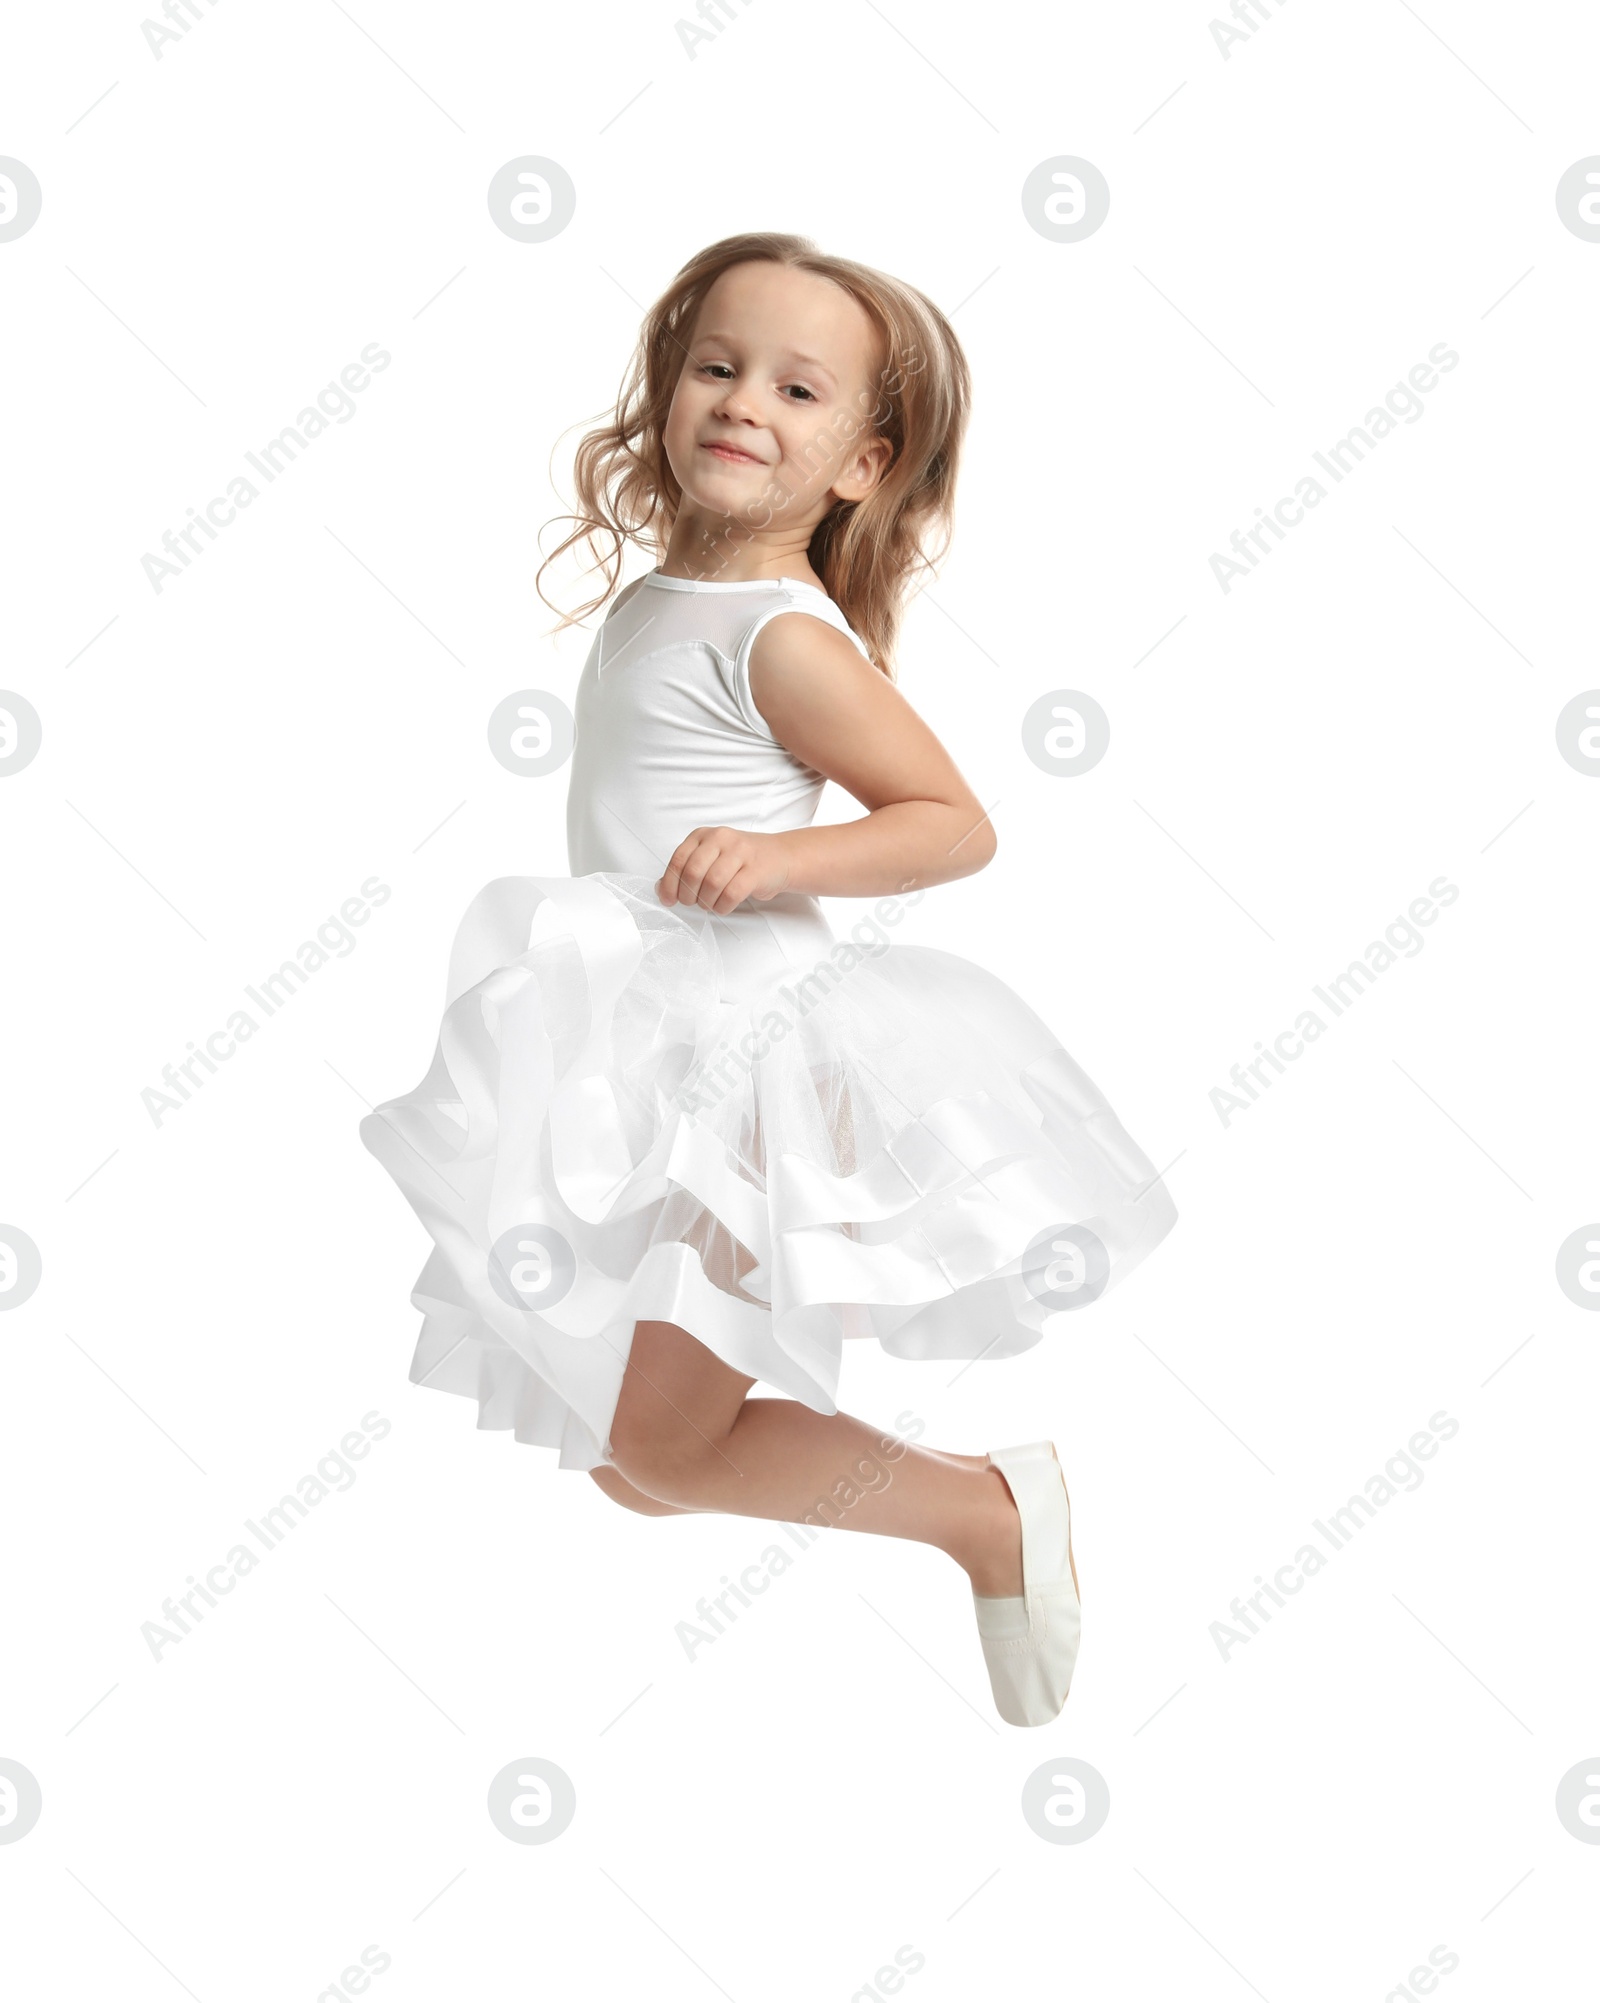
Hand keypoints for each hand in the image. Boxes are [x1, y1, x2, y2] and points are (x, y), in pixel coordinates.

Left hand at [656, 826, 792, 913]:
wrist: (781, 857)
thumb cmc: (741, 861)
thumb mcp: (710, 858)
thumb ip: (685, 871)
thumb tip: (660, 889)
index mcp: (704, 835)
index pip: (679, 859)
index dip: (670, 883)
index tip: (669, 900)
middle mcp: (721, 838)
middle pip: (693, 872)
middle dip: (688, 895)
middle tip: (693, 903)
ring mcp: (741, 852)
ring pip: (712, 884)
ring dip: (707, 902)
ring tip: (710, 904)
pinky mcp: (756, 870)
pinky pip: (732, 893)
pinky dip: (723, 906)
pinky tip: (723, 906)